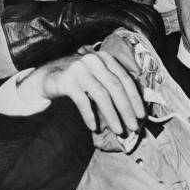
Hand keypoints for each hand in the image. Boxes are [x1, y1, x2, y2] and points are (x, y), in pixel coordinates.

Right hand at [17, 42, 143, 134]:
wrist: (47, 76)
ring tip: (119, 130)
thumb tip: (136, 108)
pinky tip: (94, 127)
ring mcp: (79, 69)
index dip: (135, 98)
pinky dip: (89, 115)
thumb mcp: (99, 78)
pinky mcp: (66, 80)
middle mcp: (94, 61)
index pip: (125, 79)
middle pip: (115, 87)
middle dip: (126, 109)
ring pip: (101, 95)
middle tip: (134, 127)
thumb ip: (115, 86)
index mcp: (106, 59)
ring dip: (112, 115)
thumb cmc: (80, 81)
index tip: (142, 115)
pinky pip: (82, 100)